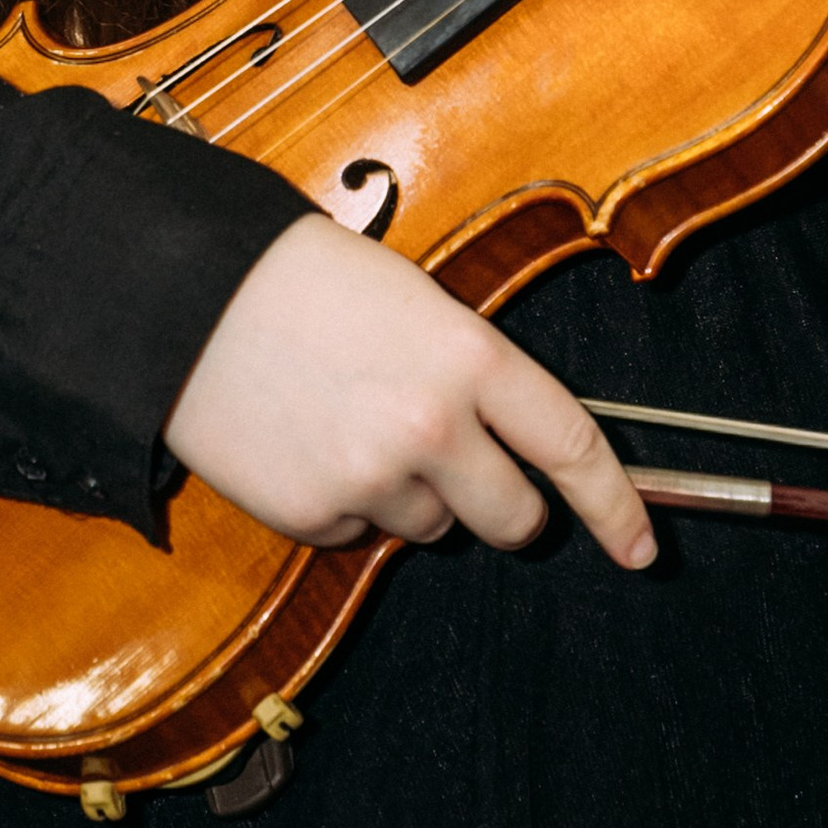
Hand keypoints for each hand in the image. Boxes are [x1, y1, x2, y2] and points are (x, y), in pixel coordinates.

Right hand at [164, 212, 655, 569]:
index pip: (573, 447)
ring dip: (412, 495)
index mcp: (471, 358)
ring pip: (433, 529)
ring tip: (352, 421)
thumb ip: (474, 375)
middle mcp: (433, 429)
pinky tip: (309, 442)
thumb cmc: (306, 280)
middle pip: (514, 520)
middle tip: (460, 466)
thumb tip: (516, 444)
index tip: (641, 547)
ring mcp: (373, 480)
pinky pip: (360, 534)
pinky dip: (346, 502)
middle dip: (503, 508)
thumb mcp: (417, 302)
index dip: (616, 507)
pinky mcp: (314, 518)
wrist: (186, 296)